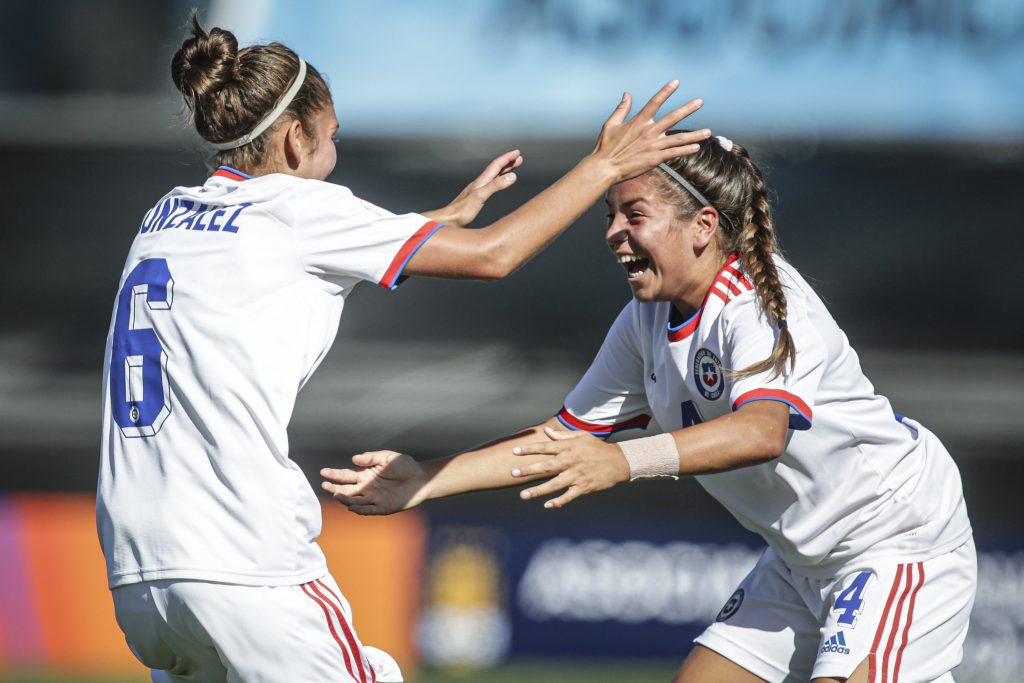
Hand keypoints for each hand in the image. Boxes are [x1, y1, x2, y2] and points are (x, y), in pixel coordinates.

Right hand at [320, 451, 427, 514]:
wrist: (421, 479)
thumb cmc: (405, 465)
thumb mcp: (388, 457)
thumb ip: (372, 458)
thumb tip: (354, 459)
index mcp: (365, 475)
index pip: (346, 476)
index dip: (334, 474)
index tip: (323, 472)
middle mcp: (367, 488)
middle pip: (347, 490)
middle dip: (335, 488)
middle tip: (325, 486)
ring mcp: (374, 498)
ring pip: (355, 501)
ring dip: (345, 499)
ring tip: (337, 495)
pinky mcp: (382, 507)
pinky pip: (368, 510)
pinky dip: (360, 509)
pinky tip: (352, 506)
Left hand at [425, 149, 523, 226]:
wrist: (447, 221)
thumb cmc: (461, 211)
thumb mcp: (480, 197)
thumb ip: (496, 186)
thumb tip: (512, 176)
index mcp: (480, 182)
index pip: (496, 166)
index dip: (507, 159)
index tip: (518, 153)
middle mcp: (479, 184)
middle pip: (495, 169)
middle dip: (507, 163)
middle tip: (519, 158)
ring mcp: (476, 191)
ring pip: (492, 177)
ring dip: (503, 171)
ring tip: (512, 168)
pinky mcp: (475, 200)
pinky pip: (489, 186)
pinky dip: (497, 181)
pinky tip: (497, 185)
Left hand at [509, 425, 629, 508]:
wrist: (618, 462)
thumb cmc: (598, 448)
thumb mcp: (582, 436)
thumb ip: (563, 435)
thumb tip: (547, 431)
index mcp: (569, 447)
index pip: (545, 447)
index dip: (529, 449)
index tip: (514, 451)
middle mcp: (570, 461)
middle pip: (546, 466)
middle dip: (528, 470)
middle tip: (513, 473)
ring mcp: (576, 475)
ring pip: (553, 484)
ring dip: (537, 490)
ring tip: (523, 496)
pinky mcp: (583, 487)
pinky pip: (568, 496)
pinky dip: (558, 502)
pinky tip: (547, 505)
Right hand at [591, 81, 709, 182]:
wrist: (605, 168)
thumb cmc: (605, 147)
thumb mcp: (611, 124)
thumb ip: (622, 109)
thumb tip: (627, 94)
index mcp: (638, 122)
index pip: (655, 102)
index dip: (665, 91)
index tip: (676, 82)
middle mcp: (648, 131)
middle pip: (673, 117)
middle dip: (688, 108)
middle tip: (700, 101)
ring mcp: (653, 146)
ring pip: (679, 138)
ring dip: (695, 135)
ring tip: (708, 131)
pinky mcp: (655, 159)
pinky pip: (674, 153)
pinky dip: (686, 150)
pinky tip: (697, 147)